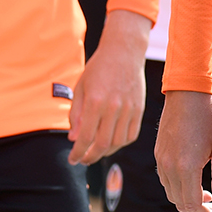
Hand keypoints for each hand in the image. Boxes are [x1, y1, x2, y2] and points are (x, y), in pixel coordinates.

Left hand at [69, 10, 150, 164]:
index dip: (77, 153)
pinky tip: (112, 141)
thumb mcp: (81, 88)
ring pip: (118, 142)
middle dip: (90, 157)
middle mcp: (113, 107)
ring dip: (105, 152)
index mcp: (95, 102)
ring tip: (96, 151)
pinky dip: (121, 143)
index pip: (85, 138)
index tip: (72, 159)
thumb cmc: (99, 68)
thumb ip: (76, 114)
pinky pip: (131, 134)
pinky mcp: (139, 109)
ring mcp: (129, 109)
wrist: (124, 51)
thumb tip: (74, 138)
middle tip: (83, 159)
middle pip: (102, 145)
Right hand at [154, 89, 211, 211]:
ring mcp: (161, 161)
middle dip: (198, 211)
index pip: (192, 204)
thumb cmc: (208, 118)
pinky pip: (166, 181)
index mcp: (186, 167)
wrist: (186, 94)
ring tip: (206, 195)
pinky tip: (193, 181)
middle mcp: (169, 167)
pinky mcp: (158, 154)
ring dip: (187, 200)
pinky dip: (178, 188)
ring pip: (171, 193)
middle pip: (180, 203)